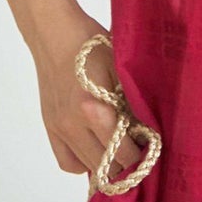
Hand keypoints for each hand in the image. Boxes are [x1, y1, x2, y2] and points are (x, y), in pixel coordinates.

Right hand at [32, 10, 146, 178]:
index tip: (152, 148)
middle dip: (127, 163)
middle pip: (106, 166)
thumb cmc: (92, 45)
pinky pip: (67, 162)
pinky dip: (83, 162)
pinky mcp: (50, 127)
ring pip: (88, 167)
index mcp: (95, 110)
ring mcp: (60, 128)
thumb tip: (146, 131)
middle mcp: (74, 125)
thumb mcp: (121, 69)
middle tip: (140, 149)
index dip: (141, 156)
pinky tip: (96, 148)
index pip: (123, 153)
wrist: (55, 34)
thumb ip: (131, 103)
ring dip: (107, 164)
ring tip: (121, 149)